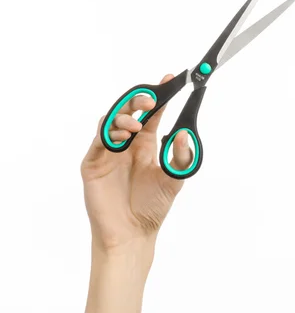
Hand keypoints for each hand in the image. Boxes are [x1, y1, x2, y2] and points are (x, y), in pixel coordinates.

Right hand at [81, 74, 193, 250]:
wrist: (132, 233)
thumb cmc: (152, 207)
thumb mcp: (174, 179)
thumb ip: (180, 157)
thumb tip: (183, 133)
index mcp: (146, 145)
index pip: (152, 115)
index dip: (159, 97)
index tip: (168, 79)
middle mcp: (127, 145)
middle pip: (129, 112)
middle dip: (138, 101)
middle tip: (150, 99)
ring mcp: (109, 153)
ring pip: (111, 121)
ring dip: (123, 117)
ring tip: (136, 126)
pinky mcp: (93, 164)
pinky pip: (98, 141)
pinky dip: (109, 134)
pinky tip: (123, 138)